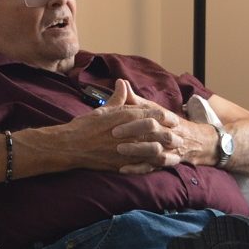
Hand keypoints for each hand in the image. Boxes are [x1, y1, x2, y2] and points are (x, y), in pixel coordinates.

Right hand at [45, 80, 205, 173]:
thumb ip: (117, 98)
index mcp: (124, 117)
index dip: (165, 117)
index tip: (172, 119)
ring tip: (172, 152)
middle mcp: (127, 133)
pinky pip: (141, 165)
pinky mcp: (121, 164)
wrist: (70, 146)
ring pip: (153, 150)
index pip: (152, 114)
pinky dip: (151, 164)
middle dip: (170, 134)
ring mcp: (125, 150)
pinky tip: (156, 165)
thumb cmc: (84, 126)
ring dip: (164, 150)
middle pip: (157, 133)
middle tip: (178, 137)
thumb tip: (122, 83)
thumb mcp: (102, 109)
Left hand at [106, 79, 214, 172]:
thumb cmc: (165, 123)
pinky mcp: (166, 163)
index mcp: (167, 118)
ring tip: (119, 150)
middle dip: (135, 132)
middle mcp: (170, 133)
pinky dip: (139, 168)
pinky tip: (123, 169)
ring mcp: (170, 149)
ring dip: (138, 151)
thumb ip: (135, 99)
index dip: (137, 118)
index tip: (117, 120)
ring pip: (156, 151)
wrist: (194, 141)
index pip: (154, 116)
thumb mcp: (152, 109)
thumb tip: (120, 82)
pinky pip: (153, 167)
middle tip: (114, 133)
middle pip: (156, 132)